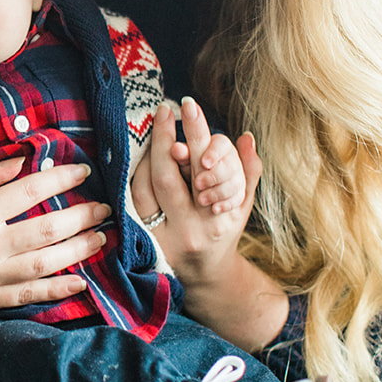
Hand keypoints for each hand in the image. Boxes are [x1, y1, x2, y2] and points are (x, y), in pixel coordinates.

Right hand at [0, 157, 110, 328]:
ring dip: (79, 251)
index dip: (61, 178)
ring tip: (101, 238)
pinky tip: (80, 282)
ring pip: (46, 264)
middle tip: (106, 207)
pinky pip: (29, 296)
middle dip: (82, 216)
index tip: (82, 172)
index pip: (30, 191)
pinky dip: (57, 290)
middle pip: (48, 229)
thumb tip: (17, 164)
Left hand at [133, 99, 285, 348]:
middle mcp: (192, 227)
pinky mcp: (144, 240)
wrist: (203, 277)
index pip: (207, 169)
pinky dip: (136, 174)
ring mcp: (164, 235)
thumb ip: (247, 172)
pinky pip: (134, 200)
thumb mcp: (243, 206)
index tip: (188, 105)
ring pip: (147, 186)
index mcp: (221, 216)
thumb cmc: (224, 231)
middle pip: (171, 175)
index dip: (196, 135)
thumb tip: (245, 138)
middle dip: (166, 137)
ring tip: (156, 127)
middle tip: (165, 109)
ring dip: (148, 153)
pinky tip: (142, 155)